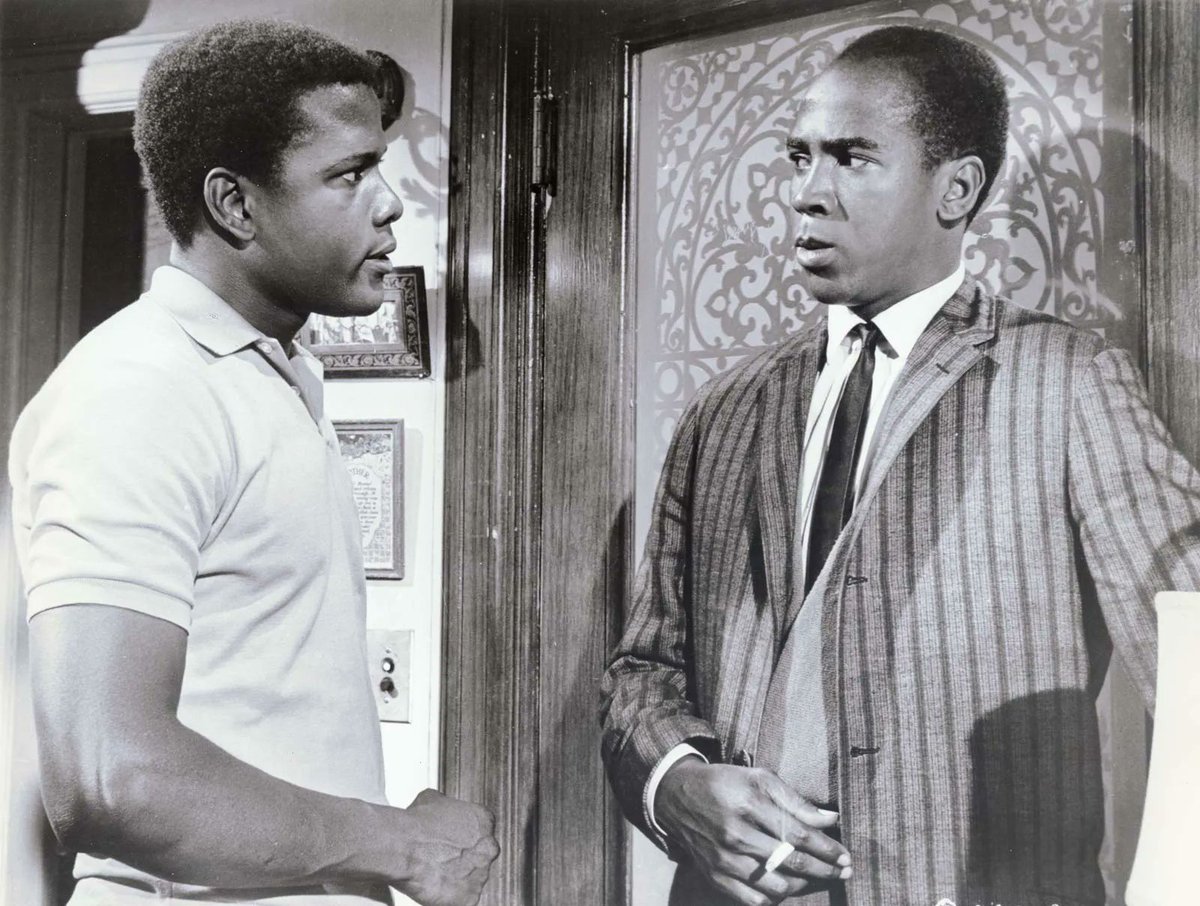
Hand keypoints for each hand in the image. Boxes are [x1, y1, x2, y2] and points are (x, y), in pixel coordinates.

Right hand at [393, 789, 499, 905]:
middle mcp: (489, 847)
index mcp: (485, 820)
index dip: (465, 838)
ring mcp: (481, 874)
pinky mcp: (470, 897)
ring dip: (458, 877)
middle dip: (466, 858)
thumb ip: (447, 805)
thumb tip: (442, 808)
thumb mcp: (433, 799)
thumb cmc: (417, 824)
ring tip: (436, 872)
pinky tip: (436, 886)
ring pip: (473, 879)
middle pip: (482, 855)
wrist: (405, 847)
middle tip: (444, 858)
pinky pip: (463, 899)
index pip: (483, 831)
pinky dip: (451, 896)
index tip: (452, 842)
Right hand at [656, 758, 850, 905]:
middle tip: (844, 871)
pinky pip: (754, 899)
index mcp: (748, 804)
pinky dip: (775, 897)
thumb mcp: (759, 779)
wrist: (679, 797)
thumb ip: (795, 800)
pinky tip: (786, 886)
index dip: (826, 848)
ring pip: (776, 885)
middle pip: (791, 862)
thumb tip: (830, 819)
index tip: (845, 855)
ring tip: (817, 878)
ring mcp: (724, 860)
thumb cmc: (726, 784)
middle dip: (825, 870)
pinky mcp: (715, 876)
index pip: (798, 834)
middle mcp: (736, 835)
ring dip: (804, 885)